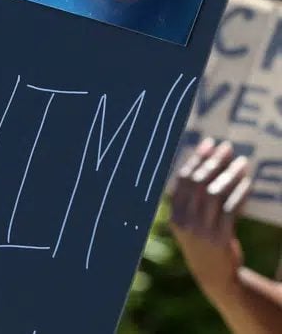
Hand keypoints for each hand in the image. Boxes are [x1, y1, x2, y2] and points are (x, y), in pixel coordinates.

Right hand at [169, 138, 250, 302]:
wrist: (214, 277)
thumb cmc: (203, 243)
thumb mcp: (190, 223)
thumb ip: (192, 200)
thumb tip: (204, 164)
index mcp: (174, 215)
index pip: (183, 180)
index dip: (196, 159)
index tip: (209, 144)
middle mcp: (184, 222)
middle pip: (199, 184)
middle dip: (214, 162)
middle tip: (228, 148)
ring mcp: (201, 231)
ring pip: (215, 194)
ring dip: (229, 174)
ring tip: (242, 162)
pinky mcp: (220, 239)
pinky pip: (231, 210)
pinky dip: (240, 193)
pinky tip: (247, 183)